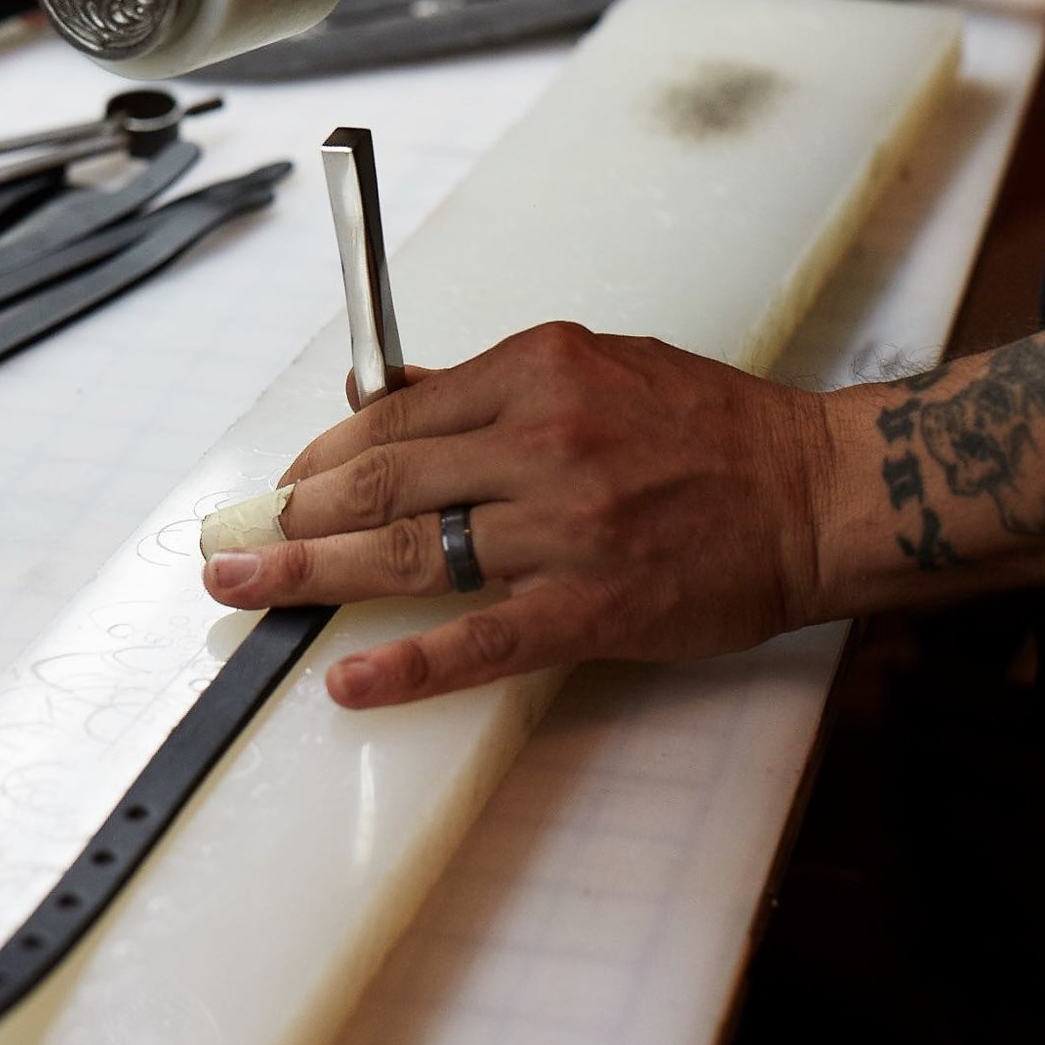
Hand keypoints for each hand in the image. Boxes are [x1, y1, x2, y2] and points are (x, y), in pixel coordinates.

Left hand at [199, 323, 838, 706]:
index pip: (395, 415)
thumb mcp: (602, 365)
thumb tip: (388, 398)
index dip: (322, 454)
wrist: (813, 493)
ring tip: (246, 591)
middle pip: (382, 481)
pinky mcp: (591, 606)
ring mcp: (565, 528)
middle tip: (231, 541)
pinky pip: (480, 639)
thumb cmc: (715, 429)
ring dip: (311, 575)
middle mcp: (542, 441)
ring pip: (409, 554)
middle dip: (290, 512)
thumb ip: (494, 385)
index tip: (285, 482)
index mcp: (540, 370)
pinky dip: (407, 663)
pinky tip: (348, 678)